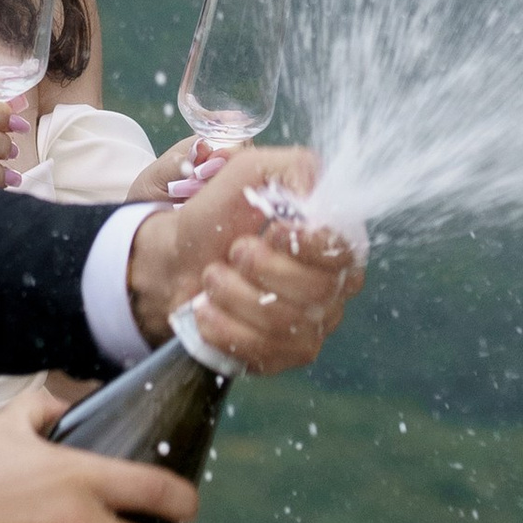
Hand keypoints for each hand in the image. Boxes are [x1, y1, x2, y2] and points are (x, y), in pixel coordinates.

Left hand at [124, 144, 361, 371]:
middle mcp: (334, 284)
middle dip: (260, 267)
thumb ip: (292, 168)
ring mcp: (312, 324)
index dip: (307, 243)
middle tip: (233, 251)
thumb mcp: (249, 169)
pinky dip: (223, 327)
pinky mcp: (284, 354)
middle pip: (317, 289)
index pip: (344, 248)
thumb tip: (314, 194)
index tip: (272, 231)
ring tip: (212, 277)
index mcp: (333, 237)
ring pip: (284, 321)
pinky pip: (262, 351)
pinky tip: (207, 310)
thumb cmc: (218, 213)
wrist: (177, 259)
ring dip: (233, 294)